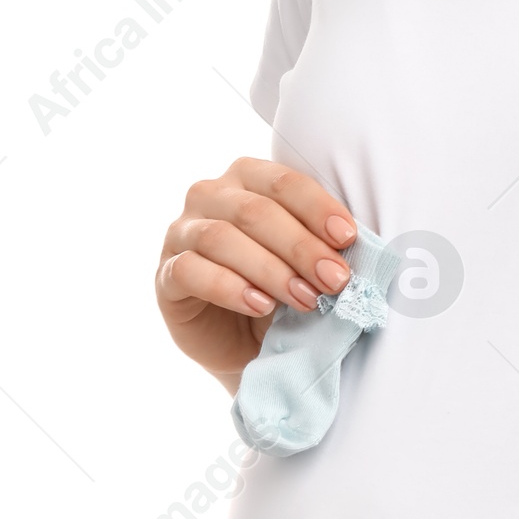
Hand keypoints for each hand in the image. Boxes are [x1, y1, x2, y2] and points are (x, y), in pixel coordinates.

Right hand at [155, 157, 358, 382]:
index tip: (348, 237)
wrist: (246, 341)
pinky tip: (261, 306)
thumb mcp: (307, 261)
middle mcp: (209, 195)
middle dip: (301, 247)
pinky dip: (229, 288)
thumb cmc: (283, 287)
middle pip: (255, 211)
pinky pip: (190, 271)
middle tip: (335, 279)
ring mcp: (181, 233)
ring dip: (271, 270)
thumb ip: (322, 243)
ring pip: (222, 238)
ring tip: (306, 299)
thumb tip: (354, 247)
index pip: (283, 182)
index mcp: (247, 177)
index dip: (317, 208)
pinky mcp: (165, 275)